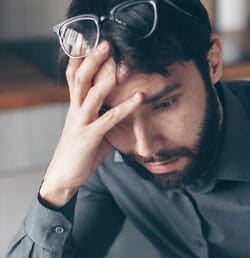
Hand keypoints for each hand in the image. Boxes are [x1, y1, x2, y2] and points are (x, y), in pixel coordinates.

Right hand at [40, 41, 141, 206]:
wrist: (64, 177)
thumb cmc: (80, 154)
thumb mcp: (92, 132)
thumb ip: (104, 120)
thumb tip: (121, 114)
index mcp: (75, 108)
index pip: (74, 78)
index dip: (82, 60)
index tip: (92, 43)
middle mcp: (75, 111)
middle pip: (80, 78)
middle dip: (92, 59)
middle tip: (106, 42)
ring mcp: (80, 123)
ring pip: (90, 92)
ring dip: (106, 75)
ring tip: (119, 60)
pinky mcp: (89, 137)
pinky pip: (109, 118)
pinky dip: (126, 107)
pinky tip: (140, 98)